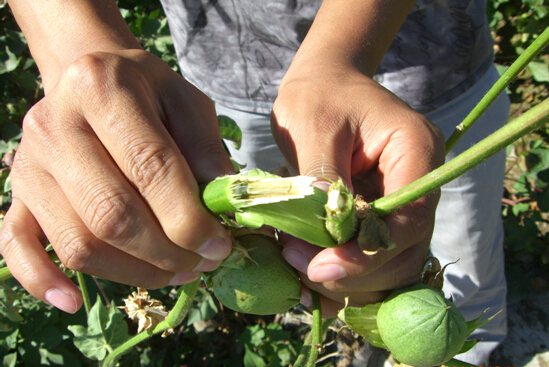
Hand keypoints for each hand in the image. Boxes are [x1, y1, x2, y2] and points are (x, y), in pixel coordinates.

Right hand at [0, 50, 233, 312]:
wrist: (91, 79)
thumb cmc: (147, 92)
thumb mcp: (187, 102)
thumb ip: (206, 149)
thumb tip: (224, 205)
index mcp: (101, 88)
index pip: (150, 168)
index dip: (190, 217)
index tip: (221, 244)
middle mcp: (53, 125)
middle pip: (112, 215)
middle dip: (167, 253)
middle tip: (203, 262)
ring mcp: (28, 164)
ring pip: (78, 243)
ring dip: (134, 271)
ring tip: (177, 272)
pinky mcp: (17, 194)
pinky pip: (16, 246)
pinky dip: (43, 280)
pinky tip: (75, 301)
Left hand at [272, 63, 444, 316]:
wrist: (323, 84)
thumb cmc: (318, 96)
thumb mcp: (313, 130)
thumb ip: (322, 183)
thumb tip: (323, 239)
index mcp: (417, 149)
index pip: (410, 218)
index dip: (369, 253)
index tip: (321, 267)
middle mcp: (421, 180)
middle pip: (407, 249)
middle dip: (357, 272)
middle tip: (302, 269)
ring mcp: (404, 200)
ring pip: (393, 261)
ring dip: (350, 277)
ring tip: (299, 265)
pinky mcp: (384, 214)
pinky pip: (374, 255)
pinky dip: (346, 270)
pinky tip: (310, 266)